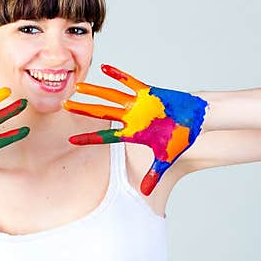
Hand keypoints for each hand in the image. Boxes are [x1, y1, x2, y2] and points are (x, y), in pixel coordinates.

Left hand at [63, 64, 207, 194]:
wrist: (196, 119)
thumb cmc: (181, 137)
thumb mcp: (166, 158)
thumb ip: (154, 174)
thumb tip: (145, 193)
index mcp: (132, 134)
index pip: (105, 137)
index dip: (88, 137)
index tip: (70, 139)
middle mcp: (130, 118)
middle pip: (101, 113)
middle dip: (83, 109)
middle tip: (64, 105)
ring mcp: (137, 104)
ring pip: (111, 96)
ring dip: (95, 91)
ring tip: (78, 86)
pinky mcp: (148, 92)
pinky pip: (130, 82)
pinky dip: (118, 75)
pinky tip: (104, 68)